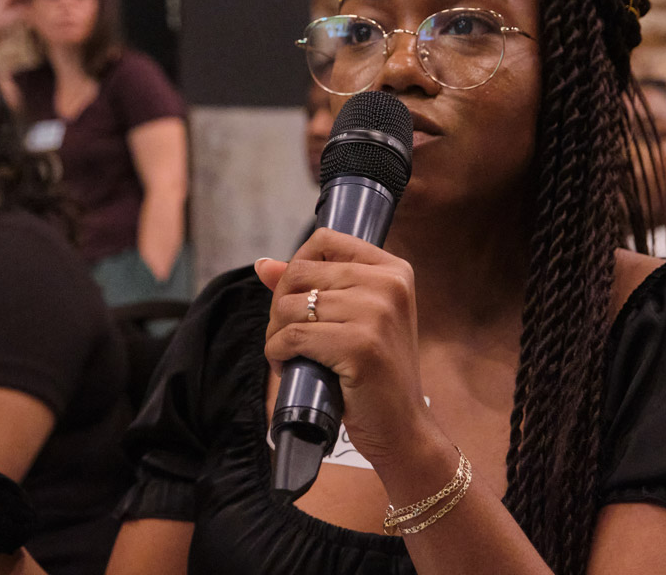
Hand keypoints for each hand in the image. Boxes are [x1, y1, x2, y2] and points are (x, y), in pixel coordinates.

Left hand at [255, 229, 435, 467]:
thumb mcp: (353, 319)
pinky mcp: (359, 346)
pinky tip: (288, 367)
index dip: (296, 267)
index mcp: (393, 271)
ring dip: (275, 334)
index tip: (295, 298)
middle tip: (287, 335)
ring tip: (289, 354)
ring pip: (289, 306)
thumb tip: (263, 265)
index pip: (325, 241)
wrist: (402, 426)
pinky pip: (290, 337)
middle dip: (280, 305)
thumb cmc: (374, 373)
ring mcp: (376, 314)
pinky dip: (276, 354)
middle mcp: (389, 285)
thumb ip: (312, 286)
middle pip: (300, 273)